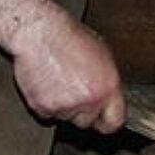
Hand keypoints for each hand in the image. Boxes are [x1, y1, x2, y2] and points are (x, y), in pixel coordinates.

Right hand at [8, 9, 125, 132]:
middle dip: (80, 111)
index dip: (106, 121)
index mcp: (108, 87)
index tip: (101, 120)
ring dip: (62, 106)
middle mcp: (90, 99)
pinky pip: (46, 115)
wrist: (39, 32)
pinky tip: (45, 84)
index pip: (114, 122)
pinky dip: (45, 104)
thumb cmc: (68, 36)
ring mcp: (66, 106)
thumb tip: (109, 98)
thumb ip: (107, 83)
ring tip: (57, 81)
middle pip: (87, 122)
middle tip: (72, 90)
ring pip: (65, 118)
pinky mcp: (44, 107)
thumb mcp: (101, 55)